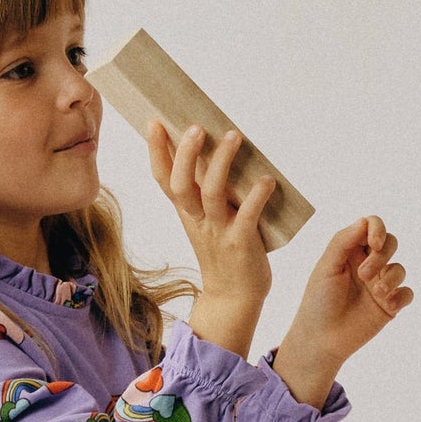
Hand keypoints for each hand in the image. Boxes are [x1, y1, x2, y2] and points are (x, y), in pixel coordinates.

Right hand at [147, 121, 272, 356]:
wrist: (234, 299)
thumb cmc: (224, 254)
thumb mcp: (207, 222)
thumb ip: (208, 193)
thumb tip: (217, 151)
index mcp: (187, 214)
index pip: (164, 180)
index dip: (156, 152)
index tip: (154, 123)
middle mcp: (199, 221)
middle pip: (182, 184)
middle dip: (186, 154)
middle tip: (196, 127)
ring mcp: (219, 232)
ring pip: (213, 194)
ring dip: (222, 163)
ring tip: (233, 136)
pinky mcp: (241, 243)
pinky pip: (248, 215)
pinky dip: (257, 195)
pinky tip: (267, 180)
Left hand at [272, 216, 411, 406]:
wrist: (322, 339)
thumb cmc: (319, 302)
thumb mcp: (326, 267)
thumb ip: (343, 241)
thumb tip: (364, 221)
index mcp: (351, 251)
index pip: (371, 226)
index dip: (378, 229)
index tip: (374, 243)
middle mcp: (368, 265)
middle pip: (390, 243)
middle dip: (382, 255)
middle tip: (364, 275)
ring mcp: (380, 285)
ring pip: (400, 269)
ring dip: (391, 277)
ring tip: (377, 293)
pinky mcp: (389, 305)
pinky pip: (407, 293)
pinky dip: (401, 296)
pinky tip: (387, 305)